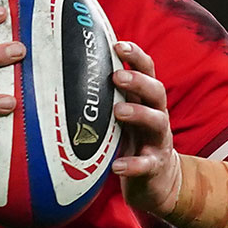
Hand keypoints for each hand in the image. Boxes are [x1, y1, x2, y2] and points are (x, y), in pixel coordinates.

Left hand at [110, 41, 181, 214]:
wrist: (158, 181)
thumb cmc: (133, 141)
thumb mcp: (122, 115)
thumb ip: (106, 96)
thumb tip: (70, 70)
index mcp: (145, 100)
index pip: (147, 71)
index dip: (136, 57)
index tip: (118, 45)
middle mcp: (156, 116)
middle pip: (156, 91)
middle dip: (138, 81)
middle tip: (117, 77)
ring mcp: (158, 141)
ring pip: (157, 122)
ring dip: (138, 114)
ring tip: (119, 112)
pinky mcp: (155, 167)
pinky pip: (147, 164)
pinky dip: (133, 164)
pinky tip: (117, 166)